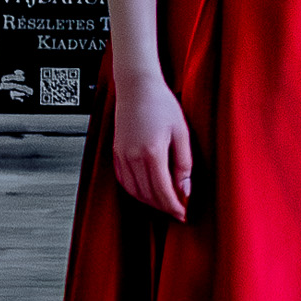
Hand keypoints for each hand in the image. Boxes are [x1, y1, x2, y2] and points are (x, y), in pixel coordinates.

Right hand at [112, 67, 194, 222]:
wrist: (137, 87)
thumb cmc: (160, 103)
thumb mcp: (181, 132)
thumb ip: (184, 163)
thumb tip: (185, 189)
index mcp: (152, 152)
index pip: (163, 191)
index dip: (174, 207)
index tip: (183, 214)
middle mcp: (133, 157)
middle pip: (148, 195)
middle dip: (164, 207)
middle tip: (177, 211)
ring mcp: (122, 156)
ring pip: (134, 191)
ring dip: (149, 202)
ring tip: (164, 203)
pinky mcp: (116, 153)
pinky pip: (124, 181)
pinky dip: (135, 191)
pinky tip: (146, 191)